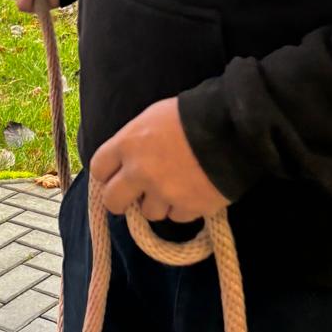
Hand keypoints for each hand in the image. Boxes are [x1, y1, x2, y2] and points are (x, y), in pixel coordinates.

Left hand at [90, 97, 229, 221]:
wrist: (233, 127)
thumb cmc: (192, 114)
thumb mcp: (154, 117)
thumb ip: (135, 141)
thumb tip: (126, 161)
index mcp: (128, 144)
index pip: (98, 168)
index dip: (107, 173)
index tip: (116, 175)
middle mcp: (139, 172)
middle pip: (112, 202)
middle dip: (122, 200)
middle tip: (136, 194)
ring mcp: (164, 193)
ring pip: (148, 212)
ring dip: (159, 203)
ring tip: (175, 187)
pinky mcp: (188, 208)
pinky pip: (177, 217)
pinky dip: (184, 207)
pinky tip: (194, 190)